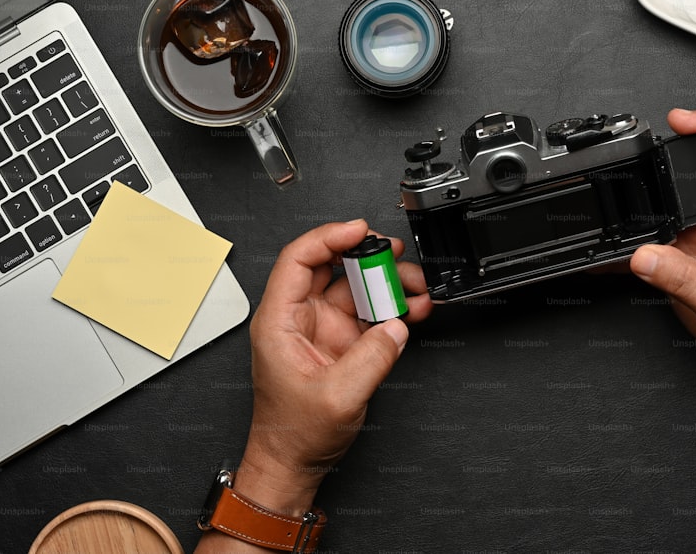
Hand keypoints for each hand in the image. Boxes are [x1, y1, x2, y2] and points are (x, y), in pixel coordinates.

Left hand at [235, 220, 431, 515]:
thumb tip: (396, 326)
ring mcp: (322, 329)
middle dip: (367, 256)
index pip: (299, 259)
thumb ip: (371, 358)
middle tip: (396, 256)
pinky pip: (369, 313)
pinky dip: (392, 308)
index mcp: (279, 321)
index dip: (330, 238)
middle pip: (331, 267)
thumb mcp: (337, 396)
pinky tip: (412, 308)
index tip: (360, 231)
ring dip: (386, 283)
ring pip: (356, 288)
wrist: (294, 463)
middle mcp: (298, 318)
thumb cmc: (293, 433)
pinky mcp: (342, 342)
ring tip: (416, 287)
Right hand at [630, 109, 695, 387]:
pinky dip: (624, 251)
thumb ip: (684, 278)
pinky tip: (606, 258)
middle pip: (682, 183)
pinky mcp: (680, 259)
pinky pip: (647, 247)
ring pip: (659, 215)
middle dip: (653, 180)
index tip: (677, 121)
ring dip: (636, 218)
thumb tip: (644, 256)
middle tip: (628, 184)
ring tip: (613, 223)